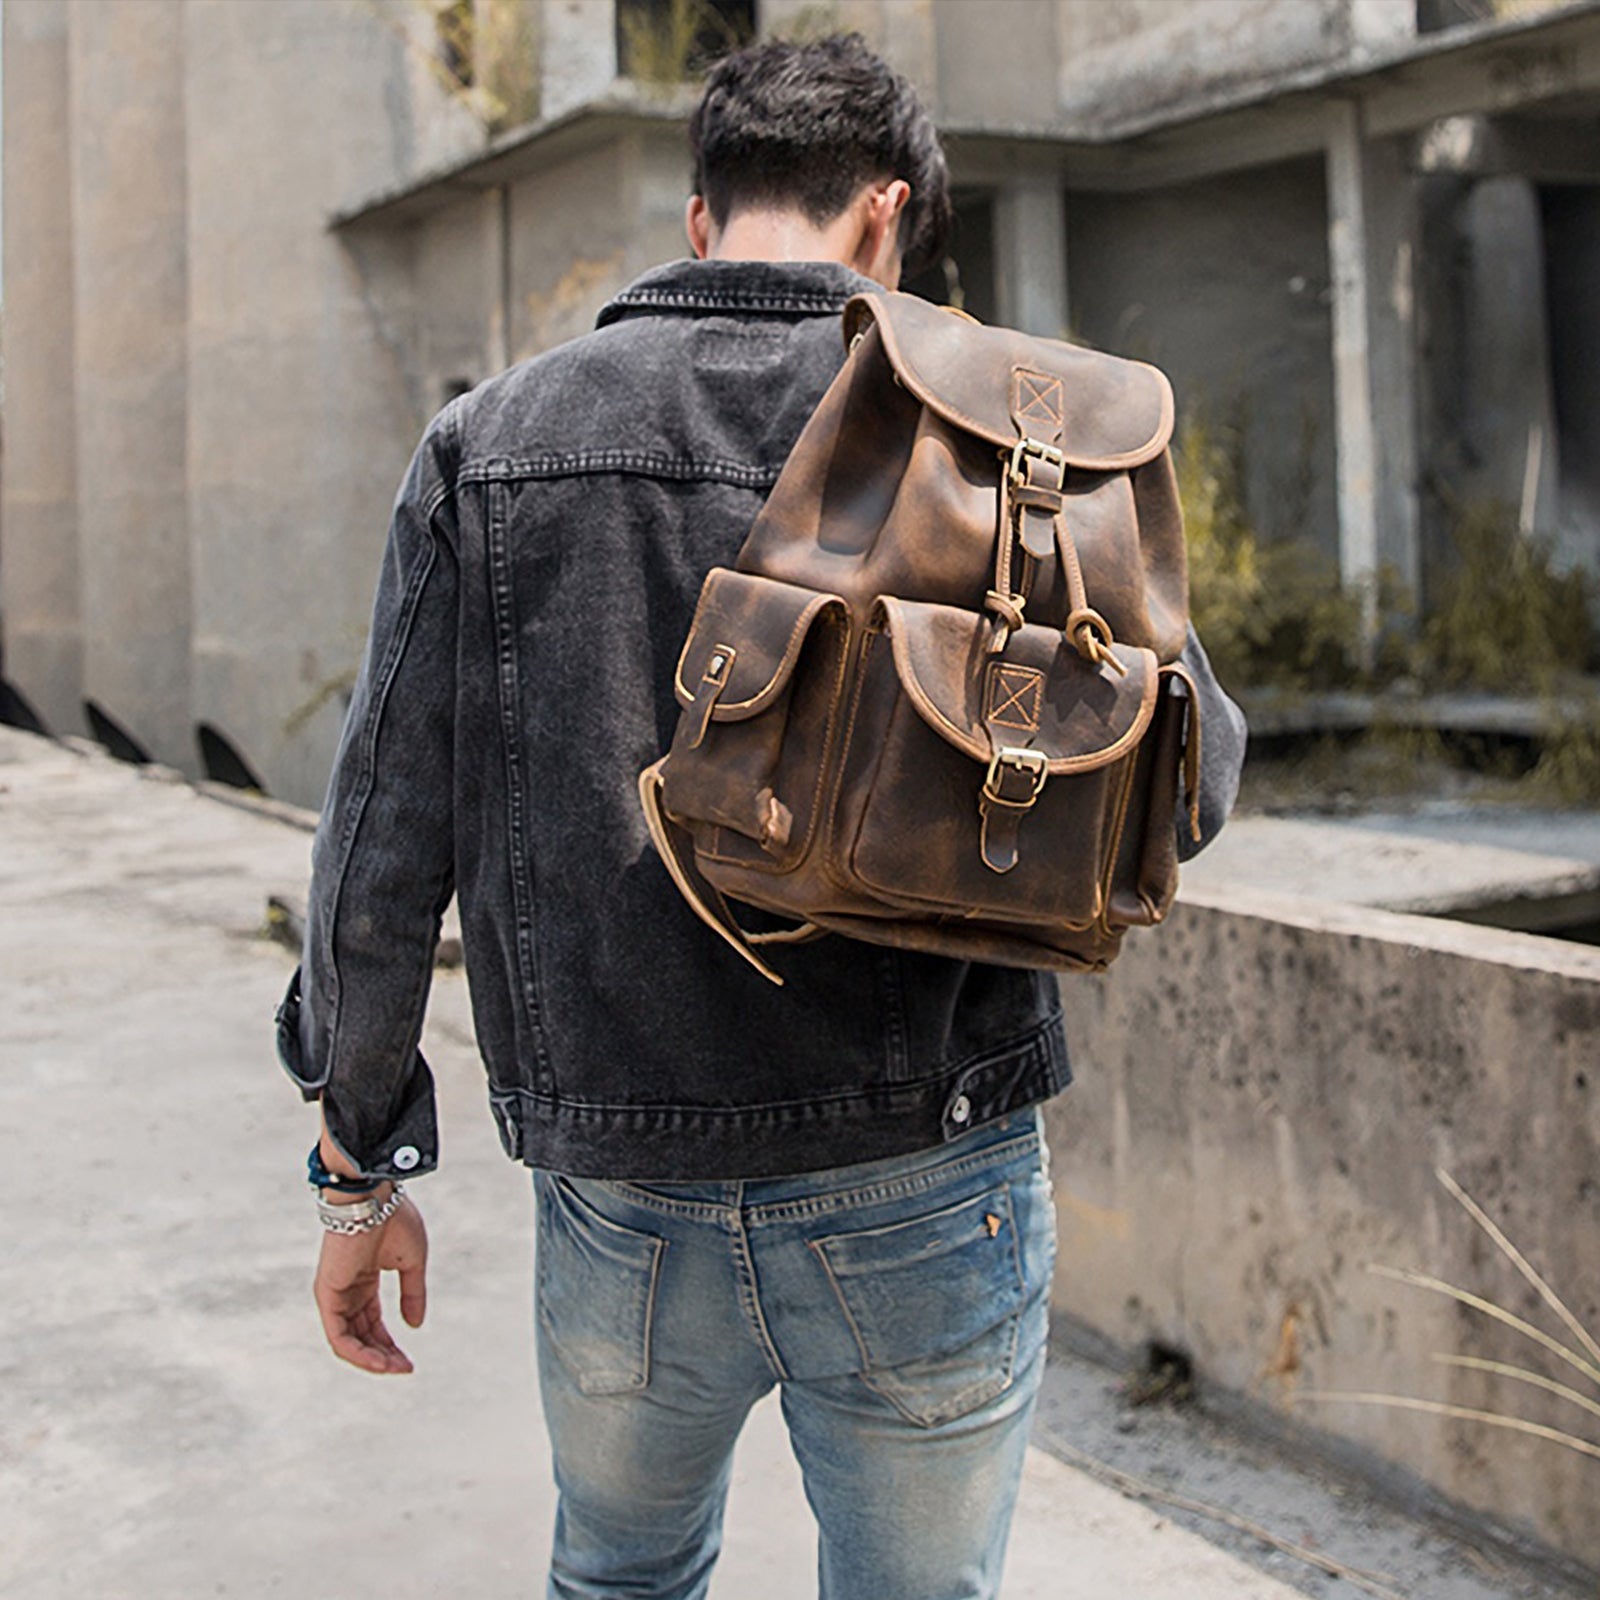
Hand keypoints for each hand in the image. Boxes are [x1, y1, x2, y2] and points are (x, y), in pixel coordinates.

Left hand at [313, 1191, 428, 1374]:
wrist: (373, 1198)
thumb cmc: (393, 1220)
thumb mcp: (412, 1263)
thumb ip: (413, 1294)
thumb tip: (414, 1325)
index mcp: (364, 1280)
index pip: (373, 1323)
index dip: (391, 1344)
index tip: (410, 1361)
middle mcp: (346, 1291)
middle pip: (362, 1336)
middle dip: (384, 1355)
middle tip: (405, 1368)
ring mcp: (334, 1295)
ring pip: (348, 1342)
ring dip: (372, 1359)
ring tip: (396, 1368)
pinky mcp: (327, 1296)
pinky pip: (338, 1336)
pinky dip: (358, 1353)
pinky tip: (380, 1361)